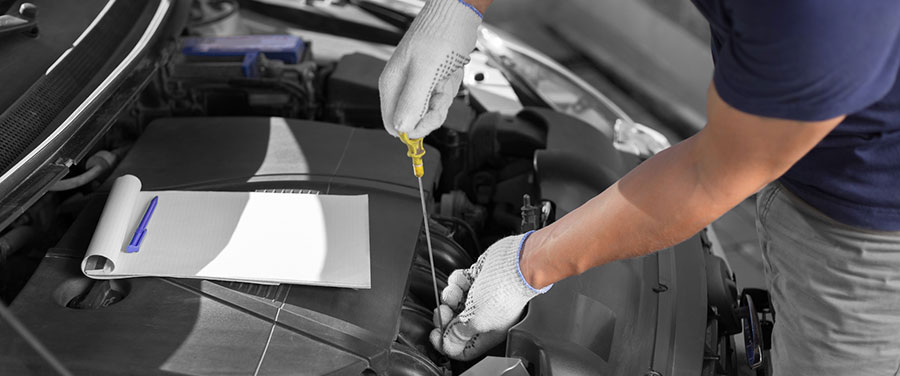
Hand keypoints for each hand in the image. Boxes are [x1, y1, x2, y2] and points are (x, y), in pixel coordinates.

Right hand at [378, 0, 481, 138]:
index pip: (393, 124)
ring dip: (444, 97)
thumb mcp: (426, 70)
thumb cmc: (440, 34)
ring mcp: (417, 85)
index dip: (413, 127)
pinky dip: (449, 89)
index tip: (429, 117)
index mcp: (391, 85)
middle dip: (434, 110)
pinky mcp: (431, 82)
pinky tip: (449, 74)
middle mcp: (402, 87)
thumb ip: (411, 101)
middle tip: (440, 89)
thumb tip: (401, 128)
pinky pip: (441, 99)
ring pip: (431, 111)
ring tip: (444, 76)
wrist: (457, 14)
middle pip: (415, 121)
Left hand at [429, 232, 551, 359]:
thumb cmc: (504, 292)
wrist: (515, 263)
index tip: (436, 334)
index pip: (464, 348)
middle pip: (455, 324)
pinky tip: (464, 279)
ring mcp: (481, 297)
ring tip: (456, 291)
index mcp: (488, 332)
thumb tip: (447, 343)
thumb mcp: (476, 320)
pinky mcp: (479, 280)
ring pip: (456, 301)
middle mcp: (485, 317)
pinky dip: (457, 280)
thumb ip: (459, 333)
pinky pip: (460, 283)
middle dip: (445, 316)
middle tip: (443, 310)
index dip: (446, 343)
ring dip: (451, 295)